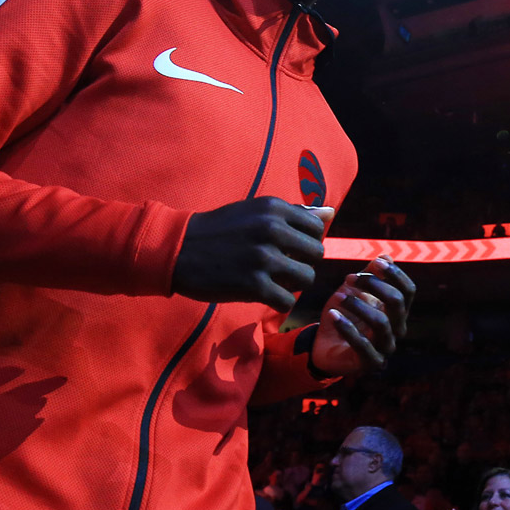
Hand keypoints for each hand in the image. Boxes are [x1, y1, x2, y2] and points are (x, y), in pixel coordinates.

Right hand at [172, 198, 330, 310]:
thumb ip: (294, 213)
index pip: (316, 228)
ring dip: (293, 284)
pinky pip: (287, 300)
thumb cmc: (219, 230)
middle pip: (316, 254)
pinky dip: (278, 301)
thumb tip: (331, 212)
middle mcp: (272, 230)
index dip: (306, 242)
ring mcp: (263, 258)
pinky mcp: (254, 285)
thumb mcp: (255, 211)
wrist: (178, 249)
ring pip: (306, 278)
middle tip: (282, 268)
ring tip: (274, 281)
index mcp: (274, 208)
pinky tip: (263, 294)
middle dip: (302, 263)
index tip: (289, 248)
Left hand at [310, 256, 415, 375]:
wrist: (324, 346)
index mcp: (397, 311)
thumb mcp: (354, 291)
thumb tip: (386, 256)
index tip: (377, 263)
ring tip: (339, 297)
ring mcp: (386, 347)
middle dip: (374, 286)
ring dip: (358, 305)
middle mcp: (397, 329)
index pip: (408, 290)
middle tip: (350, 278)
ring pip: (381, 322)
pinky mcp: (371, 363)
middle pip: (397, 303)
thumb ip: (369, 275)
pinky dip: (346, 327)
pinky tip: (332, 315)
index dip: (396, 274)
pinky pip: (363, 345)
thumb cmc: (344, 315)